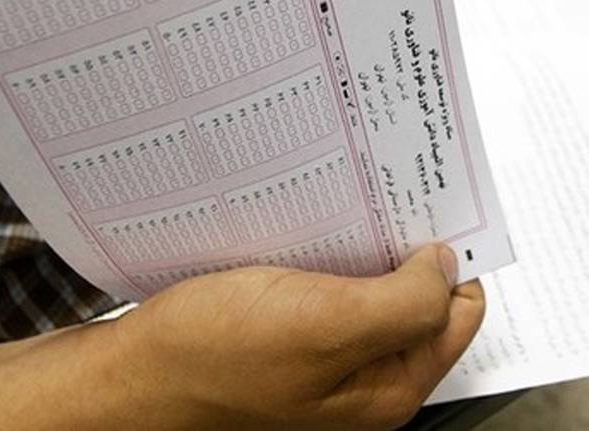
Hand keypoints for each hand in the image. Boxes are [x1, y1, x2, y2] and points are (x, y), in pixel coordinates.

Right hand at [0, 244, 482, 430]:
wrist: (130, 378)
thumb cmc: (214, 353)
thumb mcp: (325, 324)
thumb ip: (404, 301)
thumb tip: (448, 268)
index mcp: (388, 388)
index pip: (457, 316)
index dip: (451, 262)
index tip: (433, 210)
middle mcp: (362, 386)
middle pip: (416, 308)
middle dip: (410, 256)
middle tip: (389, 200)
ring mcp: (322, 371)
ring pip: (370, 300)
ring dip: (368, 256)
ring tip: (349, 211)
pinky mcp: (285, 352)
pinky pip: (326, 301)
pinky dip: (327, 266)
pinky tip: (309, 239)